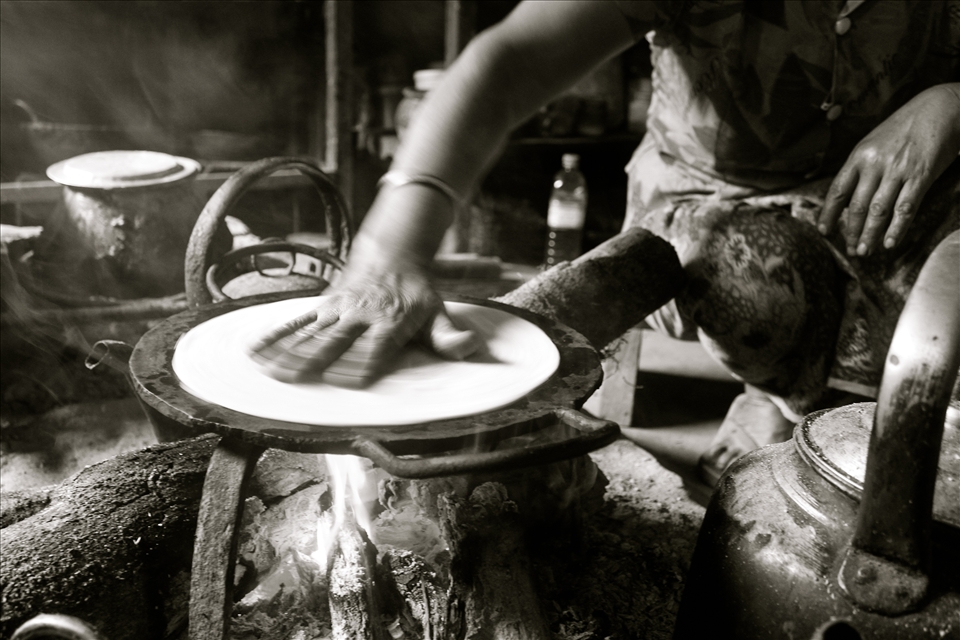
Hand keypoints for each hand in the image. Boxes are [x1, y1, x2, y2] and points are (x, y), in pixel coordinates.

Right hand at [248, 265, 480, 385]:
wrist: (393, 252)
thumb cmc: (416, 292)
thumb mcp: (438, 311)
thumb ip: (449, 336)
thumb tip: (470, 347)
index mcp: (390, 321)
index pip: (375, 348)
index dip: (363, 364)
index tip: (348, 381)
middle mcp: (360, 315)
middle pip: (335, 341)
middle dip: (314, 359)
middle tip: (294, 377)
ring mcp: (338, 309)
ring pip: (310, 332)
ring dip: (287, 351)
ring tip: (267, 369)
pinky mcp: (323, 304)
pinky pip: (297, 320)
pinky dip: (275, 335)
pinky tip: (256, 349)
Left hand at [818, 83, 959, 255]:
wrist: (941, 108)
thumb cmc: (905, 127)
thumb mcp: (874, 142)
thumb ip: (861, 167)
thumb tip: (848, 197)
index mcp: (859, 155)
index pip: (837, 191)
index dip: (829, 214)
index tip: (824, 231)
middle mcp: (875, 164)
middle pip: (857, 207)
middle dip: (852, 232)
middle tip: (851, 250)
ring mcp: (898, 170)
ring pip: (878, 211)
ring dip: (870, 235)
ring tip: (865, 252)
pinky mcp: (921, 176)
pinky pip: (905, 208)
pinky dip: (896, 229)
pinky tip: (889, 243)